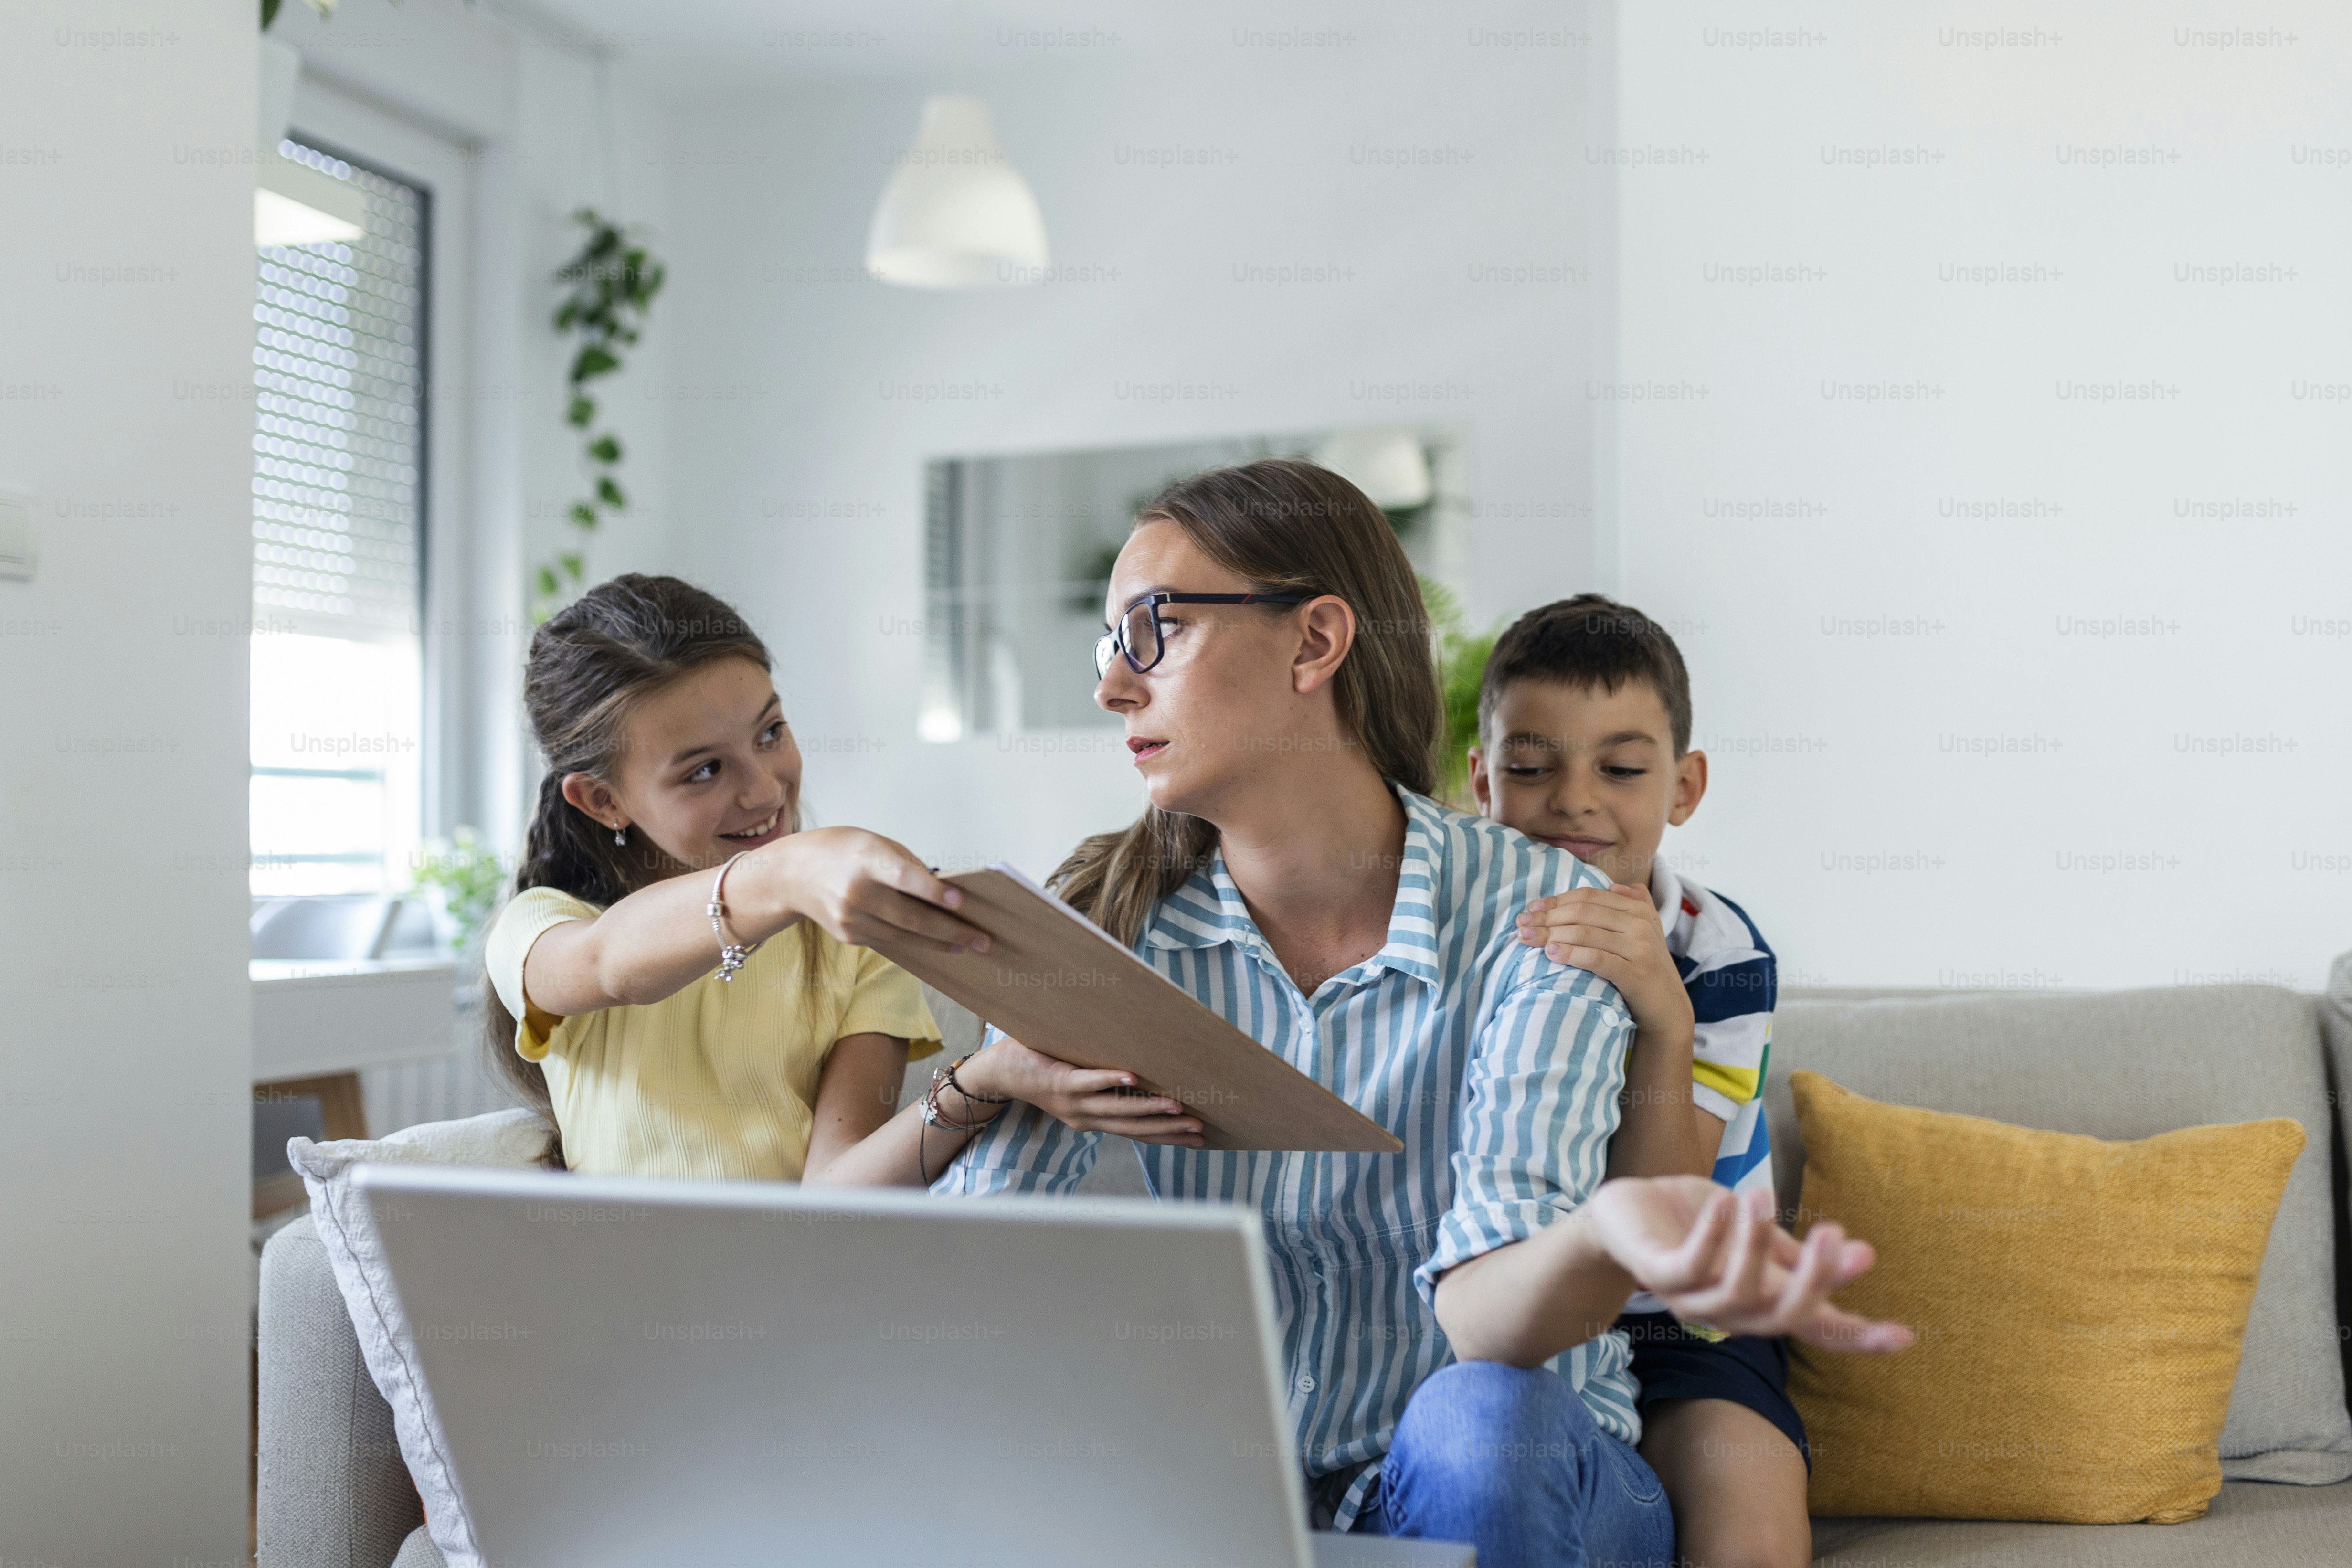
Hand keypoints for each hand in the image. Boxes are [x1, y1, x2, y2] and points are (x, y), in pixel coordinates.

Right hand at [756, 827, 992, 954]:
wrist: (793, 874)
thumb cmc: (843, 851)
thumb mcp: (875, 843)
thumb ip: (908, 866)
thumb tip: (946, 894)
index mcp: (866, 858)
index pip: (904, 877)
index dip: (933, 892)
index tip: (961, 901)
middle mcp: (856, 891)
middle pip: (910, 917)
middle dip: (951, 930)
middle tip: (983, 939)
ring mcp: (850, 918)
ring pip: (904, 936)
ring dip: (940, 942)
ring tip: (969, 946)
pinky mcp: (849, 935)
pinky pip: (890, 941)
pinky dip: (916, 943)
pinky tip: (939, 944)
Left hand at [959, 1038, 1207, 1146]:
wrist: (997, 1074)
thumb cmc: (1040, 1073)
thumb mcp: (1075, 1089)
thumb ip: (1102, 1088)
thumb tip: (1141, 1077)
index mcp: (1090, 1121)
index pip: (1135, 1132)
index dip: (1167, 1137)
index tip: (1197, 1140)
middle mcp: (1084, 1117)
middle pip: (1132, 1127)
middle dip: (1167, 1129)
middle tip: (1199, 1128)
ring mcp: (1072, 1101)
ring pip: (1116, 1108)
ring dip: (1148, 1109)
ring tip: (1177, 1107)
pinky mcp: (1060, 1080)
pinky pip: (1089, 1081)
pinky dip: (1110, 1079)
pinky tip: (1133, 1077)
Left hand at [1517, 884, 1694, 1041]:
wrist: (1668, 1009)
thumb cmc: (1646, 969)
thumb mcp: (1646, 932)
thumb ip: (1635, 904)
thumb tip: (1613, 885)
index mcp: (1638, 909)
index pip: (1589, 897)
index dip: (1556, 900)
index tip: (1532, 909)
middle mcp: (1640, 924)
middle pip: (1583, 913)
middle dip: (1547, 917)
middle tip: (1521, 925)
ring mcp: (1639, 948)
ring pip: (1585, 933)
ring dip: (1550, 934)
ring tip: (1527, 939)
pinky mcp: (1635, 973)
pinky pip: (1596, 958)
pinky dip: (1570, 954)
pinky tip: (1551, 954)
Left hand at [1583, 1177, 1912, 1352]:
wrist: (1622, 1211)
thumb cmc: (1696, 1222)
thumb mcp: (1756, 1233)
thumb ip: (1796, 1253)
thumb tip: (1862, 1254)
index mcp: (1762, 1300)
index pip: (1815, 1327)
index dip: (1859, 1337)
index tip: (1906, 1335)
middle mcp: (1731, 1311)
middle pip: (1781, 1317)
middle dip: (1815, 1281)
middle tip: (1840, 1235)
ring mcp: (1690, 1299)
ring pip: (1734, 1295)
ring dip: (1754, 1245)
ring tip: (1763, 1194)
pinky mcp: (1655, 1276)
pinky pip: (1685, 1268)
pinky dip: (1709, 1237)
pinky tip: (1725, 1202)